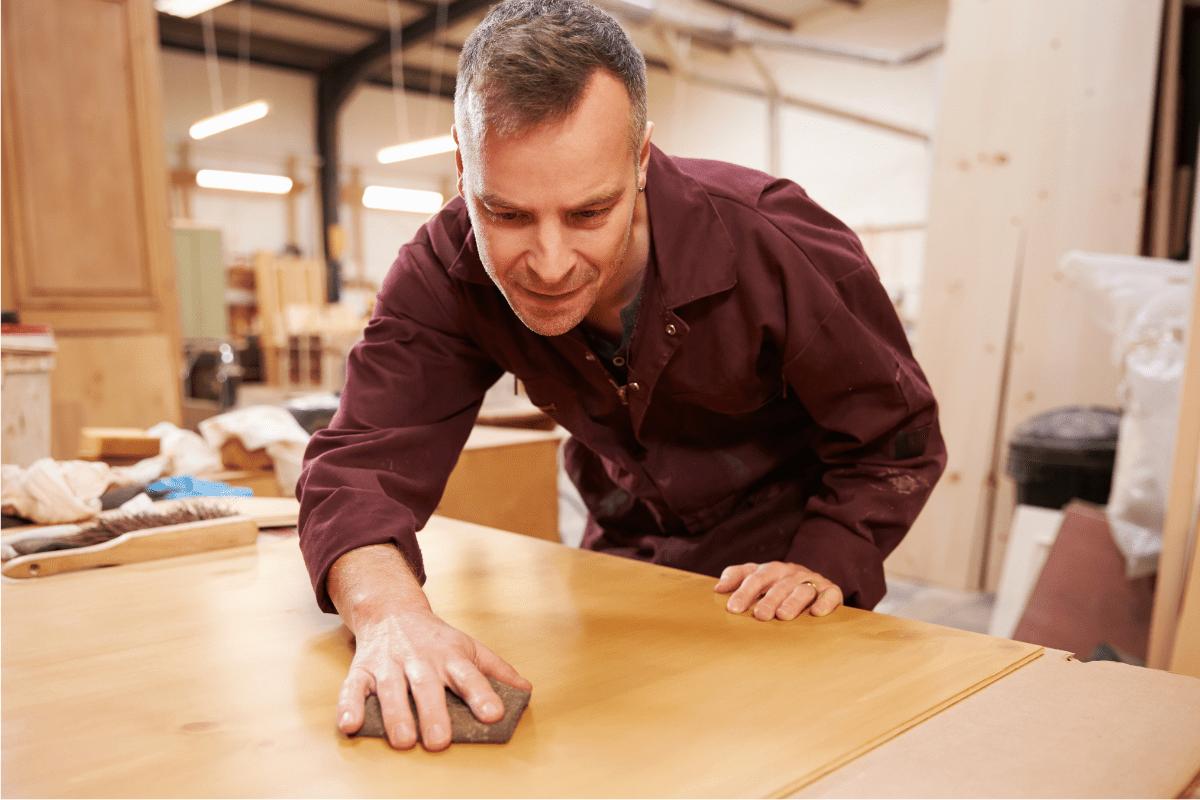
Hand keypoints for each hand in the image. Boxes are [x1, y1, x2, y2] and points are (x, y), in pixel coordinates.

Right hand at [328, 544, 531, 750]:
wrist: (392, 609)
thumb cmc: (435, 638)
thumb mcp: (469, 647)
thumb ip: (496, 670)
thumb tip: (526, 690)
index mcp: (450, 656)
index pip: (469, 675)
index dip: (482, 694)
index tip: (494, 714)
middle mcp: (420, 660)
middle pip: (427, 686)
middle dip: (433, 713)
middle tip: (439, 741)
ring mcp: (389, 664)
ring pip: (391, 690)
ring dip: (396, 715)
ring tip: (403, 740)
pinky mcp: (362, 669)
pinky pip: (352, 688)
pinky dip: (348, 706)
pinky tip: (350, 725)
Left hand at [714, 562, 842, 620]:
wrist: (814, 580)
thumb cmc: (778, 584)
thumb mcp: (757, 577)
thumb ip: (737, 577)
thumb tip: (717, 588)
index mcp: (771, 570)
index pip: (755, 578)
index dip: (744, 592)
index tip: (732, 609)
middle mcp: (791, 573)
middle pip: (778, 585)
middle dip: (768, 600)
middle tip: (759, 615)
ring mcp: (812, 580)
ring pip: (802, 590)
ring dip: (792, 602)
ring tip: (783, 616)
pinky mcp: (830, 590)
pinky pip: (830, 595)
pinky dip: (825, 603)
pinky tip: (816, 613)